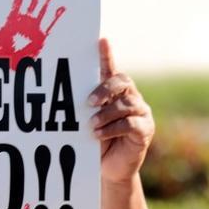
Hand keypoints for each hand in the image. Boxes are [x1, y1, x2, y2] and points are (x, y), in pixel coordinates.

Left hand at [0, 0, 64, 68]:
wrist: (6, 68)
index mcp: (11, 19)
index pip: (18, 0)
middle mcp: (23, 21)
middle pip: (32, 1)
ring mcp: (33, 28)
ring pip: (42, 9)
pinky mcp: (40, 38)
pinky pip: (49, 25)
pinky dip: (55, 16)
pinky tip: (62, 7)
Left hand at [88, 38, 153, 183]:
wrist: (109, 168)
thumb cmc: (95, 141)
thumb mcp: (86, 121)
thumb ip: (82, 106)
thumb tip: (62, 93)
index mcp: (114, 92)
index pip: (110, 69)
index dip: (106, 55)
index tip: (100, 40)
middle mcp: (130, 97)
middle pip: (122, 81)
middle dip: (105, 89)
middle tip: (88, 102)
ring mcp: (140, 112)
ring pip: (126, 104)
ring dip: (106, 114)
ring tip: (91, 125)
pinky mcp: (145, 129)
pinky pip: (131, 123)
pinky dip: (113, 128)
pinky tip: (99, 134)